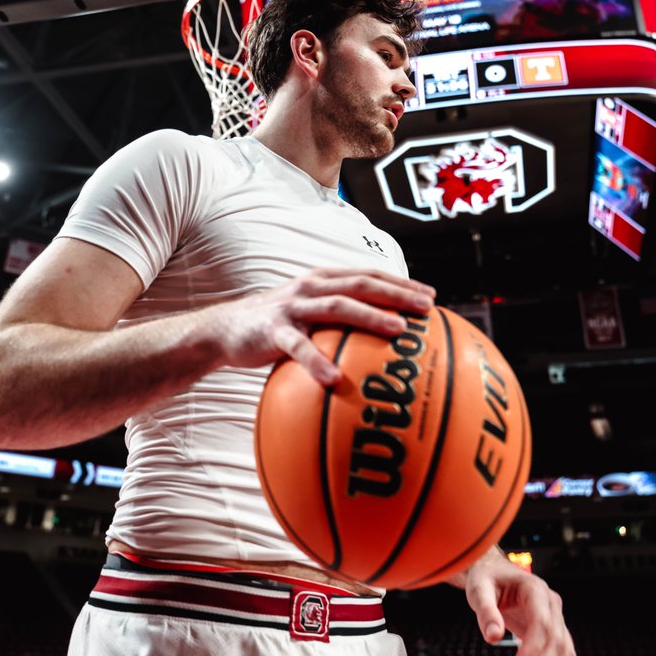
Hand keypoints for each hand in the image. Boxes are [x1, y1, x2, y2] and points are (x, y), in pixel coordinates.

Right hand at [218, 266, 435, 383]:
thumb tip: (380, 341)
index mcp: (323, 280)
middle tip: (426, 308)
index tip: (431, 297)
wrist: (224, 329)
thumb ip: (339, 320)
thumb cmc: (277, 326)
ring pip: (337, 306)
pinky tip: (333, 379)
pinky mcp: (273, 330)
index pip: (368, 276)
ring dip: (370, 316)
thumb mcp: (309, 314)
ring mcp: (293, 306)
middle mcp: (311, 286)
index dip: (400, 283)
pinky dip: (316, 361)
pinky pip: (298, 346)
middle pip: (361, 284)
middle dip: (396, 293)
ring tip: (397, 329)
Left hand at [460, 547, 575, 655]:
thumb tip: (494, 638)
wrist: (495, 573)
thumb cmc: (486, 579)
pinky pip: (562, 655)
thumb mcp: (478, 589)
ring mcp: (556, 617)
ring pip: (565, 651)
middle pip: (556, 640)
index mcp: (534, 589)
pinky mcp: (554, 631)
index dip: (532, 650)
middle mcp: (551, 603)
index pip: (542, 623)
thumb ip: (485, 611)